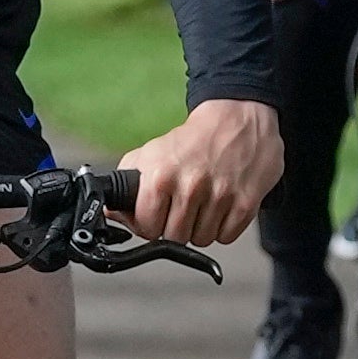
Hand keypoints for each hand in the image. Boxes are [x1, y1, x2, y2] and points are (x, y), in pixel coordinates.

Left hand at [123, 93, 287, 252]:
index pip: (146, 228)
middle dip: (176, 226)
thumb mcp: (151, 153)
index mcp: (162, 174)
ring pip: (202, 240)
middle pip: (175, 238)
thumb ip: (128, 183)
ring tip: (203, 203)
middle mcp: (191, 186)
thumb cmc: (194, 140)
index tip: (156, 215)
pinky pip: (226, 237)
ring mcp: (220, 197)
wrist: (239, 118)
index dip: (149, 224)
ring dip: (200, 227)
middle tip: (182, 207)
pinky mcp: (246, 204)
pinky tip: (221, 206)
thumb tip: (112, 212)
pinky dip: (223, 227)